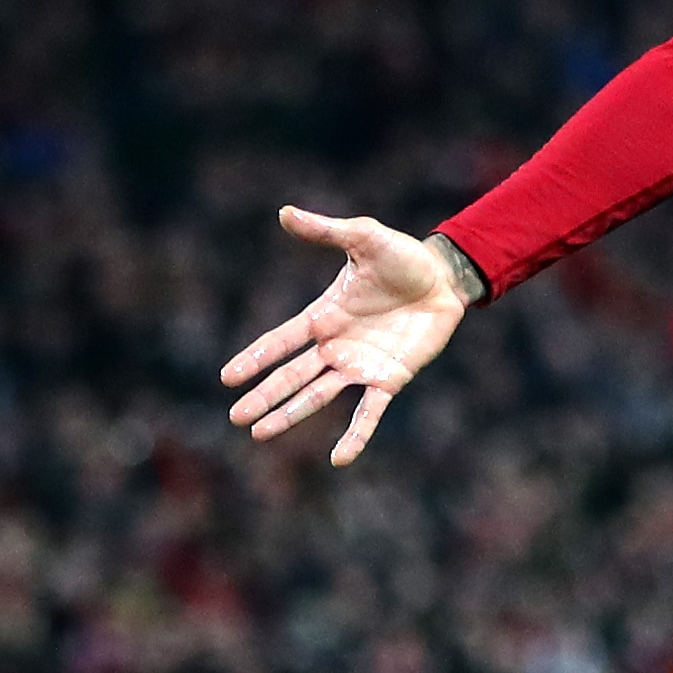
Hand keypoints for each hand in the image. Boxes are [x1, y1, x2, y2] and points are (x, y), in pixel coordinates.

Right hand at [222, 207, 472, 465]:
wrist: (445, 278)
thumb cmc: (403, 257)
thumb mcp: (364, 238)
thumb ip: (326, 230)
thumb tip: (285, 213)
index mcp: (324, 316)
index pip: (281, 341)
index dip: (255, 358)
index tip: (227, 377)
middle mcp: (336, 345)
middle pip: (292, 375)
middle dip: (264, 396)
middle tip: (235, 417)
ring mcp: (361, 365)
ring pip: (318, 396)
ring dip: (291, 415)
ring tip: (260, 434)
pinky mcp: (390, 379)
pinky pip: (369, 412)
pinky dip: (357, 435)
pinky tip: (340, 459)